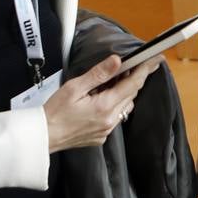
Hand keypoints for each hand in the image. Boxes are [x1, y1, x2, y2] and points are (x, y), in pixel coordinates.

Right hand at [42, 54, 161, 151]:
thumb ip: (98, 74)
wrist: (43, 137)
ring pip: (125, 107)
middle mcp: (110, 120)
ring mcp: (107, 130)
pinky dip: (114, 106)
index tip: (155, 60)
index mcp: (105, 106)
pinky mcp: (101, 137)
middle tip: (129, 66)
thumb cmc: (54, 111)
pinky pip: (116, 117)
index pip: (133, 84)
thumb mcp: (74, 87)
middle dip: (133, 79)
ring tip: (110, 83)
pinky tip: (101, 100)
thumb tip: (117, 61)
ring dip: (123, 93)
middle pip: (131, 95)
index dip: (145, 70)